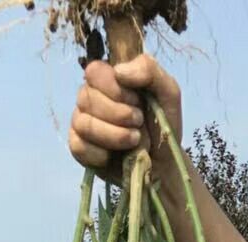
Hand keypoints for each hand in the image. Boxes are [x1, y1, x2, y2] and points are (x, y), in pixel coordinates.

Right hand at [69, 56, 182, 178]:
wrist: (163, 164)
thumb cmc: (163, 125)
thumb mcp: (168, 92)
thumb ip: (149, 70)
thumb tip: (118, 71)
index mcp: (107, 79)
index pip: (94, 72)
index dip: (116, 89)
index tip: (138, 102)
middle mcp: (90, 98)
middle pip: (86, 98)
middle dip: (119, 114)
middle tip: (139, 122)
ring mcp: (81, 123)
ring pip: (84, 124)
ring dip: (114, 135)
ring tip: (134, 140)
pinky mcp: (79, 149)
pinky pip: (79, 147)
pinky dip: (102, 154)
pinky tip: (116, 156)